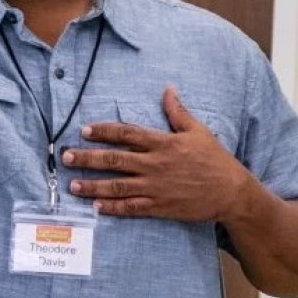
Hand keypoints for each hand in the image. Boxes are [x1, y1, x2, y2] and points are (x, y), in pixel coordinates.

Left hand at [63, 86, 253, 221]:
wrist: (230, 192)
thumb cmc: (215, 159)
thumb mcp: (198, 131)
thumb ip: (178, 112)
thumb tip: (168, 89)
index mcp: (164, 143)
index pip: (127, 134)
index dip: (104, 131)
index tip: (85, 130)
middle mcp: (155, 165)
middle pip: (115, 159)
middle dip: (87, 158)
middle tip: (66, 157)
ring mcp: (155, 187)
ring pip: (117, 186)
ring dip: (93, 185)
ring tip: (73, 184)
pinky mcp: (159, 207)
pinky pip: (131, 208)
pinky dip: (113, 208)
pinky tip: (97, 207)